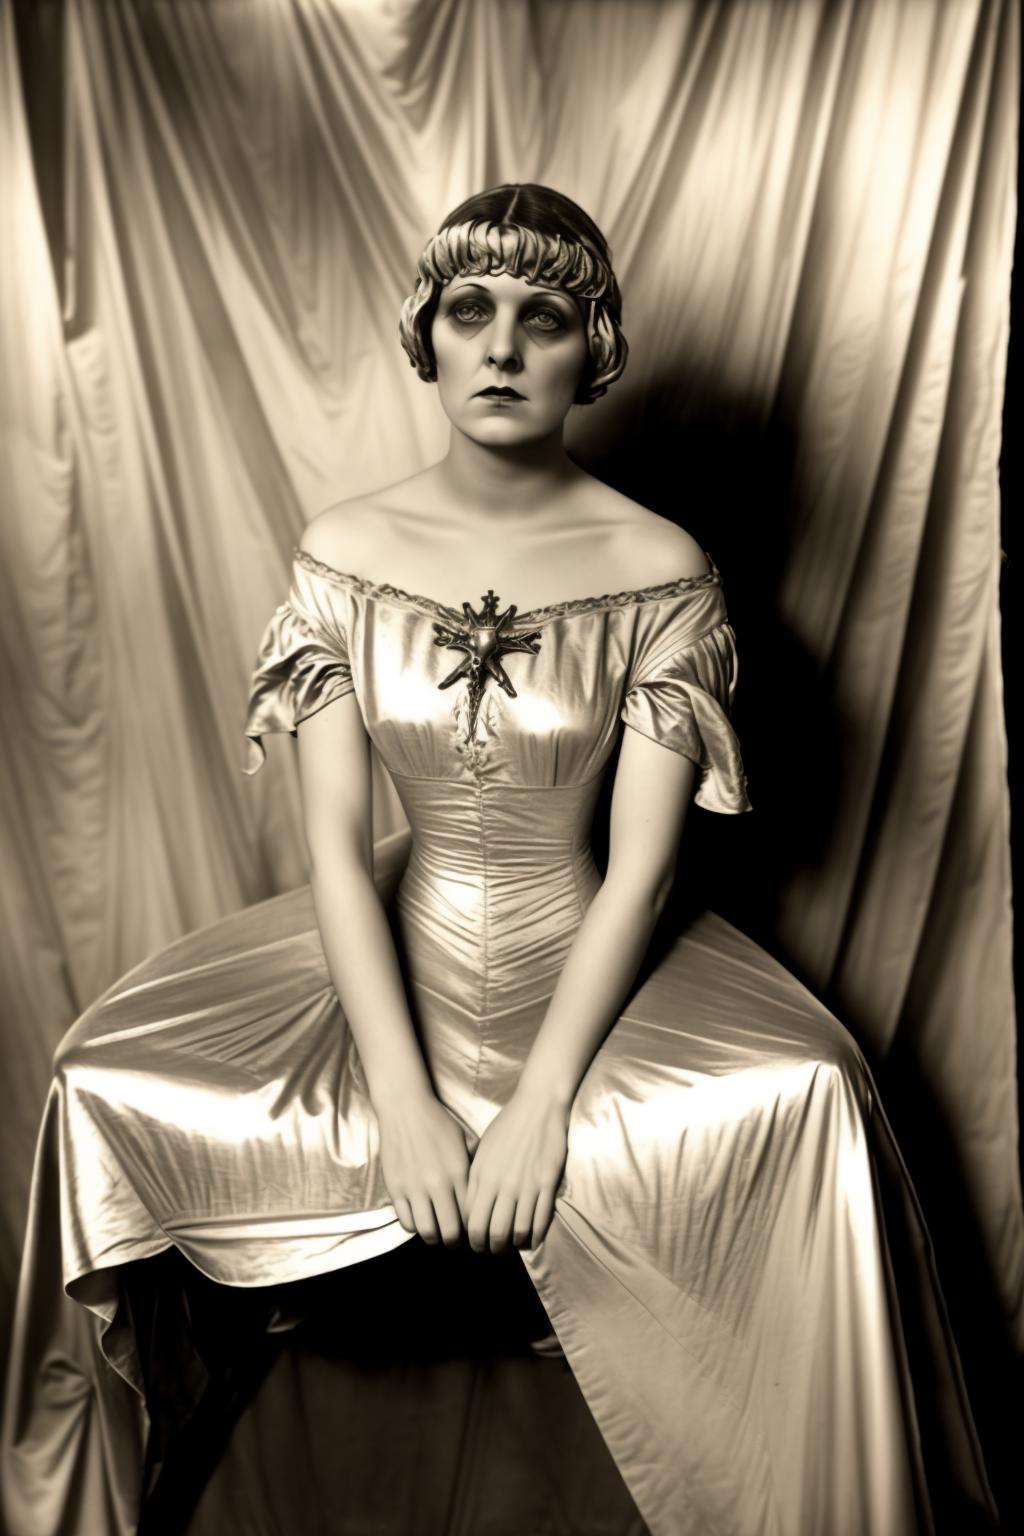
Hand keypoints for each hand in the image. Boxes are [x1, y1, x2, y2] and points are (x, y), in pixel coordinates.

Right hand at [376, 1092, 470, 1246]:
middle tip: (455, 1238)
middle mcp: (437, 1183)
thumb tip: (486, 1188)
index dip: (473, 1227)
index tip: (472, 1229)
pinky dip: (415, 1226)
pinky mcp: (395, 1188)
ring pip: (427, 1232)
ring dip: (434, 1237)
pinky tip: (420, 1217)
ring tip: (437, 1231)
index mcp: (459, 1172)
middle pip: (450, 1231)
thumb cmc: (437, 1122)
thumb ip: (476, 1165)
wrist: (404, 1108)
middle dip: (455, 1241)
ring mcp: (414, 1188)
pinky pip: (406, 1222)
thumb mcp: (465, 1139)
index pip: (470, 1215)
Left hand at [466, 1087, 568, 1252]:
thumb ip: (476, 1177)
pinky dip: (535, 1236)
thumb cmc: (507, 1124)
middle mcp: (502, 1184)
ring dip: (513, 1245)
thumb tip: (470, 1205)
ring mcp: (526, 1185)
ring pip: (517, 1231)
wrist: (538, 1105)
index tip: (475, 1240)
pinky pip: (541, 1221)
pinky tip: (531, 1239)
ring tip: (512, 1245)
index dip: (472, 1236)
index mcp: (482, 1175)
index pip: (472, 1219)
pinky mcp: (547, 1184)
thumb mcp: (483, 1148)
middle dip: (490, 1248)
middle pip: (492, 1232)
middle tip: (492, 1249)